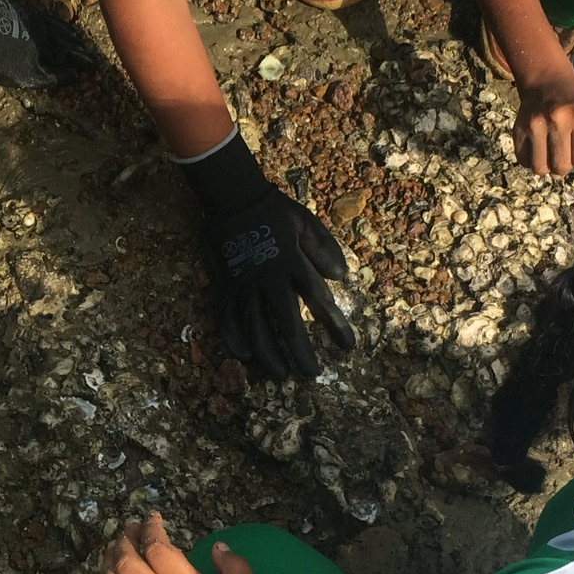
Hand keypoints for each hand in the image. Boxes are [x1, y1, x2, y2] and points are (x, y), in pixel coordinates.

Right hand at [180, 130, 355, 378]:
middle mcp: (269, 279)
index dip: (335, 326)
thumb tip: (342, 277)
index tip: (348, 348)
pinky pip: (227, 317)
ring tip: (281, 374)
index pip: (319, 301)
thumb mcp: (307, 222)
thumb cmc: (274, 210)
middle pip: (286, 323)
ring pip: (255, 327)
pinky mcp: (225, 286)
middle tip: (311, 374)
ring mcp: (244, 285)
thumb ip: (324, 249)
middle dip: (300, 351)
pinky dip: (234, 338)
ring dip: (268, 355)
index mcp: (293, 264)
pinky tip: (244, 356)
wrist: (233, 198)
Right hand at [512, 67, 573, 173]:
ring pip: (540, 168)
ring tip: (554, 156)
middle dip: (567, 165)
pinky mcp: (518, 129)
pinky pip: (524, 161)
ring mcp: (535, 124)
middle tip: (568, 151)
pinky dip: (532, 162)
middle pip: (560, 167)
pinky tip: (540, 152)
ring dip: (549, 168)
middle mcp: (557, 119)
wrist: (548, 85)